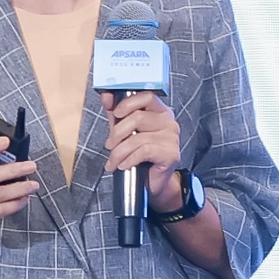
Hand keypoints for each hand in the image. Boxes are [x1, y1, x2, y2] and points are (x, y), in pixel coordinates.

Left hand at [101, 91, 183, 205]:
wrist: (153, 182)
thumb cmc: (140, 155)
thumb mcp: (125, 130)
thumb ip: (116, 112)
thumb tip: (106, 96)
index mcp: (160, 112)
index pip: (146, 97)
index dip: (128, 103)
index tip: (115, 112)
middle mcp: (169, 122)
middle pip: (138, 117)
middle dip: (117, 133)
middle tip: (109, 145)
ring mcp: (171, 138)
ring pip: (138, 138)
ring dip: (119, 152)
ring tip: (113, 161)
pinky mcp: (171, 154)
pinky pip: (144, 151)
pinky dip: (129, 159)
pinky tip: (124, 165)